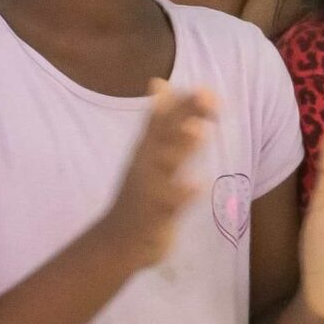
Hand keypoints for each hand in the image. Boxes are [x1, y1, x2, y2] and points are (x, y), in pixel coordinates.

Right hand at [93, 81, 213, 272]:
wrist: (117, 242)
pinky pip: (169, 204)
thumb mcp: (146, 155)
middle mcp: (145, 165)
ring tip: (200, 131)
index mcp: (146, 151)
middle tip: (207, 96)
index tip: (206, 89)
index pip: (163, 121)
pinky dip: (182, 194)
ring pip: (166, 165)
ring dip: (181, 147)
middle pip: (166, 135)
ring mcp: (148, 189)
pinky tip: (199, 185)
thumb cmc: (139, 196)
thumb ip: (158, 121)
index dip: (183, 104)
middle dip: (185, 115)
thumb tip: (160, 82)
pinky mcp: (154, 215)